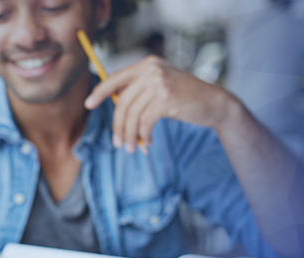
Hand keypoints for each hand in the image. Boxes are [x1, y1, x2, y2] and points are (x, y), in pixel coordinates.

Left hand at [84, 56, 238, 153]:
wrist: (214, 103)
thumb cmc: (185, 97)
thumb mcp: (160, 87)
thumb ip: (139, 91)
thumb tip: (112, 105)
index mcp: (147, 64)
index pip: (116, 77)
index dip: (100, 91)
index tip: (89, 105)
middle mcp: (151, 70)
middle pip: (122, 101)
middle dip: (118, 125)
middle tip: (118, 143)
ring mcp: (159, 83)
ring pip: (132, 114)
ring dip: (130, 135)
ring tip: (130, 148)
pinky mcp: (166, 99)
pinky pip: (145, 122)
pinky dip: (143, 135)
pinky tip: (147, 142)